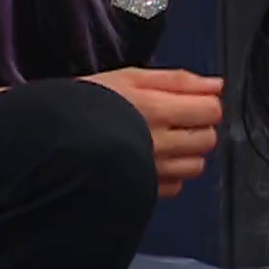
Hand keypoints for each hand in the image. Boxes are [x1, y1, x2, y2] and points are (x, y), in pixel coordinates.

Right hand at [83, 67, 223, 197]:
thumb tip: (216, 84)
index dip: (204, 103)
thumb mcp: (130, 77)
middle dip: (197, 127)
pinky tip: (150, 160)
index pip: (211, 110)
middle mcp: (160, 143)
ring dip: (186, 153)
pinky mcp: (144, 190)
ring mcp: (153, 170)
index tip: (189, 101)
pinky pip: (175, 186)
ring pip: (195, 165)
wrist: (52, 139)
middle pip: (207, 139)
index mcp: (157, 109)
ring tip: (163, 141)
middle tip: (175, 119)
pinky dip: (170, 174)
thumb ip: (177, 81)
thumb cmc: (87, 103)